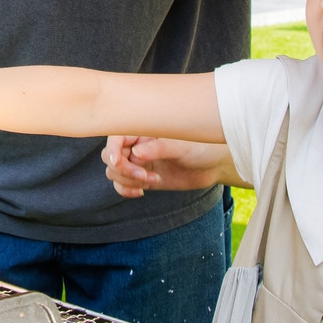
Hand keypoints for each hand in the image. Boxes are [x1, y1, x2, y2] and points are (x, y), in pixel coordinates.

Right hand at [101, 136, 224, 197]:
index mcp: (143, 130)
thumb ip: (159, 148)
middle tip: (145, 176)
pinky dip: (125, 190)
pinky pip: (121, 184)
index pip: (116, 137)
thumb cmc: (200, 148)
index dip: (113, 149)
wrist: (212, 165)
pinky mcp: (142, 177)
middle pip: (110, 156)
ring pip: (113, 171)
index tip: (120, 162)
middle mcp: (137, 144)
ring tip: (152, 181)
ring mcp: (138, 161)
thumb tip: (136, 153)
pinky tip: (142, 191)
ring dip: (127, 180)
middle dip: (123, 169)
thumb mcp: (181, 146)